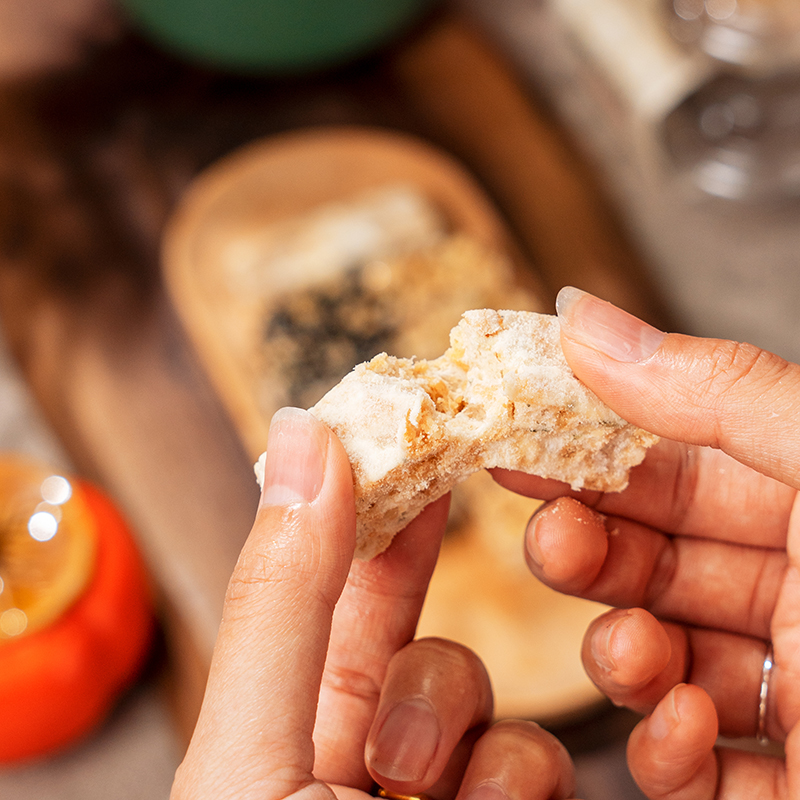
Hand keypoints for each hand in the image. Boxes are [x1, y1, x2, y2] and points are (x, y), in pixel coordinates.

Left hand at [170, 407, 576, 799]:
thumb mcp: (250, 755)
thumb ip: (281, 602)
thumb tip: (298, 436)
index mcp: (283, 727)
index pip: (333, 588)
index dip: (369, 508)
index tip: (404, 430)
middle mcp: (359, 754)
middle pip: (411, 615)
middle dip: (429, 567)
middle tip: (455, 466)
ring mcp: (439, 788)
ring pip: (480, 690)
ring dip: (456, 717)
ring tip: (410, 780)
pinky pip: (544, 763)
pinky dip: (523, 781)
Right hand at [494, 287, 799, 798]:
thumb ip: (714, 391)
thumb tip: (585, 319)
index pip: (681, 465)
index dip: (595, 449)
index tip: (521, 441)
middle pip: (656, 560)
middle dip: (590, 550)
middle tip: (552, 537)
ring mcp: (794, 696)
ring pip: (661, 659)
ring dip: (624, 655)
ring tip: (636, 651)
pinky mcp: (786, 786)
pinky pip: (697, 766)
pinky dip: (670, 751)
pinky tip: (690, 728)